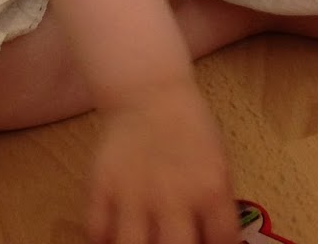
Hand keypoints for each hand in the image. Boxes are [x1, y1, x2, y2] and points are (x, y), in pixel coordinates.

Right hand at [87, 78, 236, 243]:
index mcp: (210, 188)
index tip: (208, 243)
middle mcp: (173, 198)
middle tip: (171, 242)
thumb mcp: (217, 163)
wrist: (149, 90)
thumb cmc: (189, 128)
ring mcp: (134, 194)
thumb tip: (212, 242)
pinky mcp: (102, 186)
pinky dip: (103, 241)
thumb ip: (217, 206)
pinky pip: (96, 231)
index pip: (221, 241)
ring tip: (144, 242)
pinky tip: (113, 237)